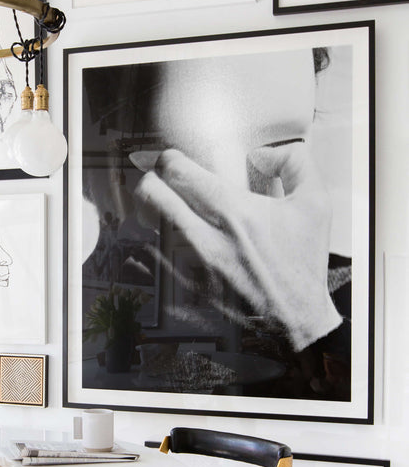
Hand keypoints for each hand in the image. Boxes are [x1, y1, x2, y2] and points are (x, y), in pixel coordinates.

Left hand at [133, 142, 341, 351]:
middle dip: (151, 178)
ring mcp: (193, 264)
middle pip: (153, 195)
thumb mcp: (316, 204)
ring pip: (149, 222)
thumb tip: (262, 151)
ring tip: (161, 201)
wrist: (296, 315)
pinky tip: (166, 231)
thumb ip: (295, 162)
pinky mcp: (186, 284)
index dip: (169, 159)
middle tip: (157, 175)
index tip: (172, 158)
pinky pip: (155, 252)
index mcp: (238, 214)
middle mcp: (210, 238)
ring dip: (151, 208)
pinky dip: (156, 236)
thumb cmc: (303, 262)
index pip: (181, 174)